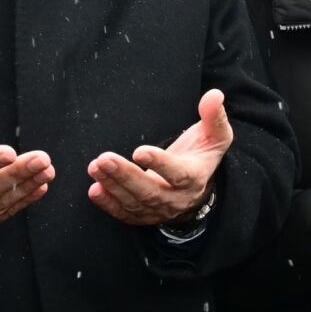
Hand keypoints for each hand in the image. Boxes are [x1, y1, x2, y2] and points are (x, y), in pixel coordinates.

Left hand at [90, 88, 232, 225]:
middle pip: (149, 191)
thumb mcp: (215, 135)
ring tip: (95, 167)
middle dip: (125, 175)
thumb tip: (214, 95)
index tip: (139, 151)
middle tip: (104, 159)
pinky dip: (108, 204)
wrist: (196, 187)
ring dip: (112, 185)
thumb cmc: (203, 154)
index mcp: (194, 177)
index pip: (177, 174)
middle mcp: (176, 198)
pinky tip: (95, 189)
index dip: (159, 164)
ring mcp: (158, 210)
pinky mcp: (143, 216)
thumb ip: (214, 116)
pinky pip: (124, 214)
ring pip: (133, 202)